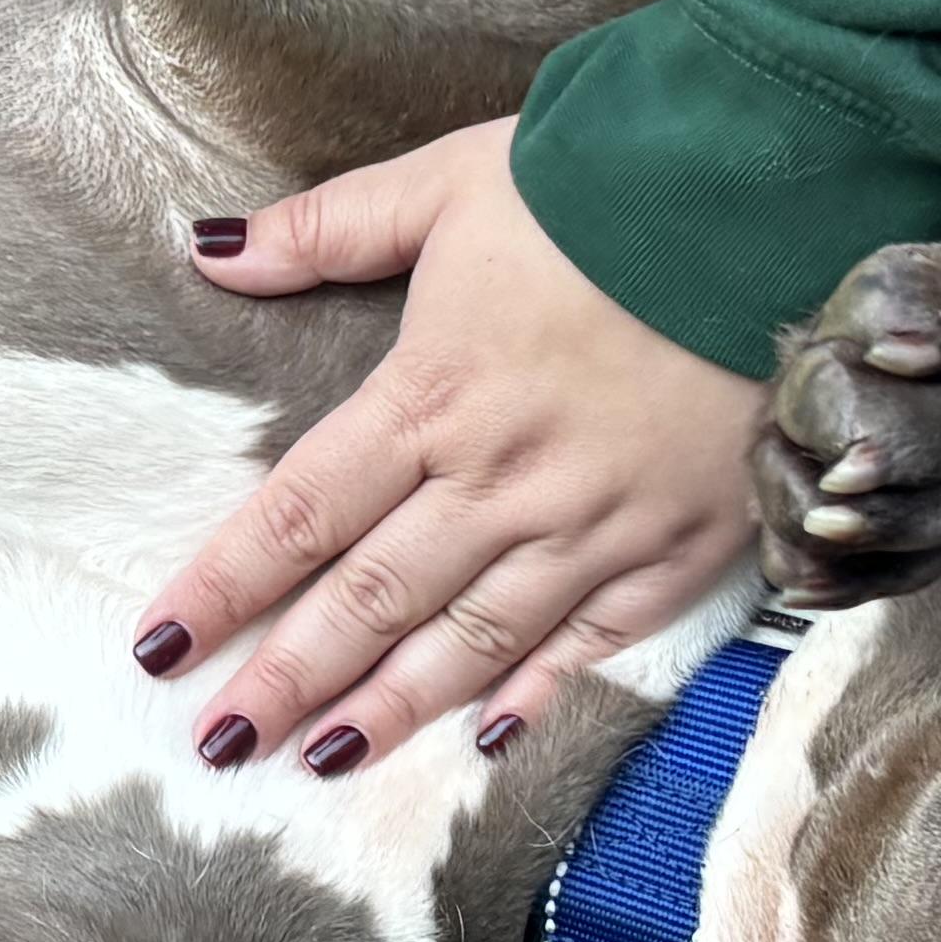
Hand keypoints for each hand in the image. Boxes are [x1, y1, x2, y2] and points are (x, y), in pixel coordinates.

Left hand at [136, 119, 762, 771]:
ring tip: (319, 764)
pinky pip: (596, 635)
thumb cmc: (607, 177)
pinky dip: (540, 689)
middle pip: (373, 597)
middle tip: (218, 745)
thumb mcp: (449, 181)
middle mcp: (503, 475)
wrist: (782, 187)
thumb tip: (207, 248)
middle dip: (287, 678)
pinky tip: (487, 736)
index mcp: (433, 392)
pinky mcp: (681, 539)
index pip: (301, 511)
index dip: (226, 584)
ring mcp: (596, 519)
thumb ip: (327, 227)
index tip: (158, 649)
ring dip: (391, 707)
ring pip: (473, 636)